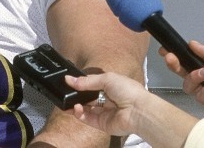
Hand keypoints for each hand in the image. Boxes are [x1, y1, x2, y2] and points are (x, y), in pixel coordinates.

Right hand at [65, 73, 197, 147]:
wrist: (138, 110)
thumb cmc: (128, 91)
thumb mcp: (106, 79)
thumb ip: (87, 81)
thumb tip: (70, 79)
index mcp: (112, 86)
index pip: (93, 84)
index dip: (82, 83)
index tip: (69, 82)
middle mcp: (108, 100)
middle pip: (89, 98)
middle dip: (77, 96)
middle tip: (65, 93)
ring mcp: (105, 113)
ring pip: (87, 109)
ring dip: (76, 105)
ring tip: (68, 102)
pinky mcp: (103, 124)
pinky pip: (88, 119)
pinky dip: (80, 114)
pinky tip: (76, 108)